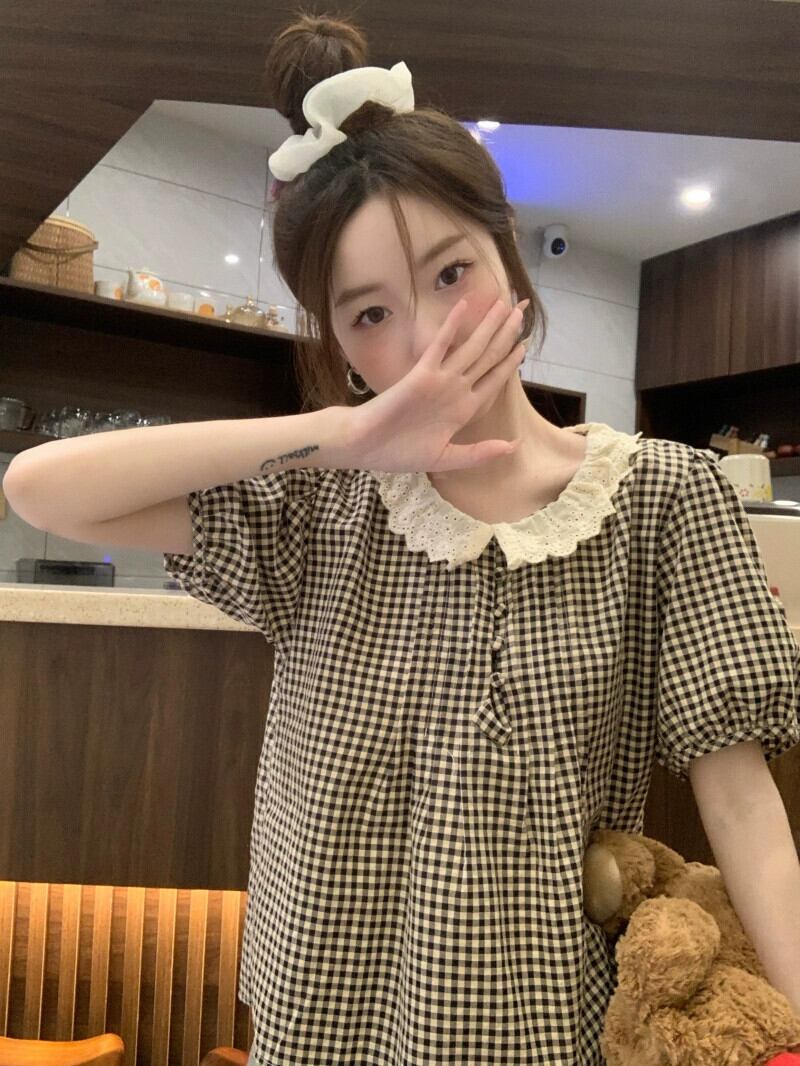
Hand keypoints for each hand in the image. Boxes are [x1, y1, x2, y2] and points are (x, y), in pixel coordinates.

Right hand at [343, 296, 528, 472]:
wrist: (365, 446)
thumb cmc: (398, 453)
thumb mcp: (446, 458)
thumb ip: (479, 454)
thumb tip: (514, 446)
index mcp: (463, 408)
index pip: (493, 379)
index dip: (510, 362)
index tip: (524, 344)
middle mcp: (455, 389)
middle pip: (488, 357)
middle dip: (507, 334)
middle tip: (522, 311)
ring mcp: (440, 379)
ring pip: (472, 348)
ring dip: (490, 326)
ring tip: (507, 304)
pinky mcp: (421, 374)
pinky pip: (440, 346)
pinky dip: (452, 326)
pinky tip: (464, 306)